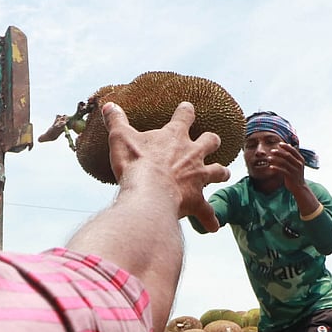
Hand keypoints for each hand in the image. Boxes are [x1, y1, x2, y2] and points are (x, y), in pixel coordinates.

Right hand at [102, 101, 229, 232]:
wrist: (149, 192)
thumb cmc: (135, 163)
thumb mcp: (121, 137)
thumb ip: (116, 120)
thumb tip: (108, 104)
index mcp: (174, 136)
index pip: (184, 116)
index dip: (186, 111)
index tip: (187, 108)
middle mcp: (192, 154)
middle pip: (210, 141)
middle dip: (210, 141)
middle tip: (210, 142)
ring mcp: (198, 177)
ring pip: (218, 172)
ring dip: (221, 173)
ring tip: (224, 174)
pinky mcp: (197, 199)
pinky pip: (207, 212)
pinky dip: (210, 219)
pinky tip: (213, 226)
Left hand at [272, 142, 307, 192]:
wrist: (300, 187)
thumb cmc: (296, 174)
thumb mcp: (297, 164)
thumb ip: (293, 155)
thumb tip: (289, 145)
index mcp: (301, 160)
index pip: (293, 150)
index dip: (286, 146)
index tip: (279, 144)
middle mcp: (299, 164)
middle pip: (287, 155)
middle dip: (279, 152)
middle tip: (271, 151)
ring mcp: (295, 170)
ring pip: (284, 163)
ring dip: (275, 159)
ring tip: (268, 158)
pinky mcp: (291, 176)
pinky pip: (282, 171)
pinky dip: (276, 168)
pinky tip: (270, 167)